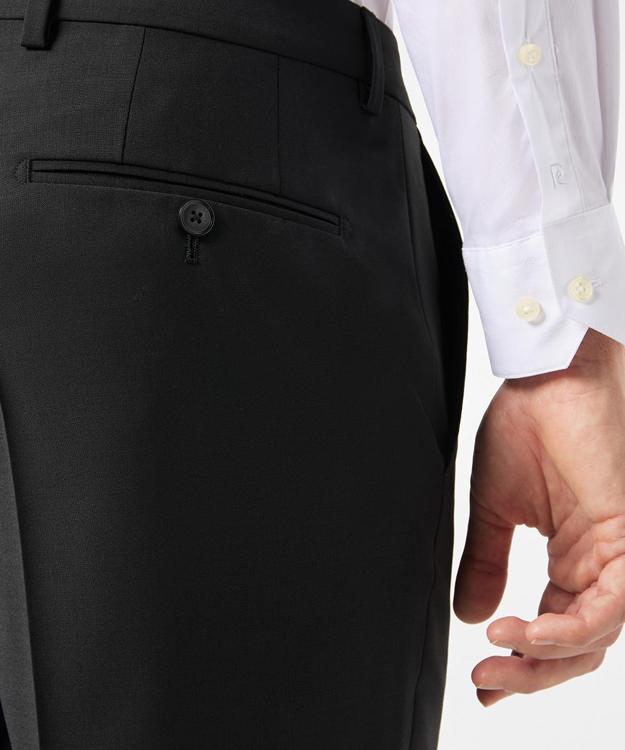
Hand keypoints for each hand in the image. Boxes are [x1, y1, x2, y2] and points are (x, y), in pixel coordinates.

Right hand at [455, 328, 624, 706]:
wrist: (545, 376)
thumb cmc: (525, 424)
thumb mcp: (493, 508)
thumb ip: (487, 563)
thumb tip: (469, 615)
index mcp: (574, 556)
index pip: (555, 627)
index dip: (521, 660)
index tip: (484, 682)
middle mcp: (601, 562)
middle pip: (580, 645)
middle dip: (532, 672)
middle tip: (487, 682)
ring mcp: (618, 552)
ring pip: (599, 637)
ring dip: (545, 657)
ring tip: (498, 655)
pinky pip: (611, 608)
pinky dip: (565, 630)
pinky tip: (520, 630)